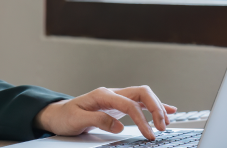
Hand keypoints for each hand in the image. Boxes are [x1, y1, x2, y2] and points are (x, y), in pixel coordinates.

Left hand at [33, 86, 176, 139]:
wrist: (57, 114)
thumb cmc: (65, 117)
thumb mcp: (77, 120)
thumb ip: (98, 120)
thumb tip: (119, 126)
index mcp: (103, 95)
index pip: (129, 104)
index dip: (142, 119)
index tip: (149, 134)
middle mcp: (111, 94)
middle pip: (141, 93)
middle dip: (156, 108)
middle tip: (162, 128)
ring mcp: (116, 98)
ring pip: (143, 96)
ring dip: (157, 107)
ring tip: (165, 124)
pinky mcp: (118, 105)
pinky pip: (140, 103)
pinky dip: (155, 106)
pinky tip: (169, 110)